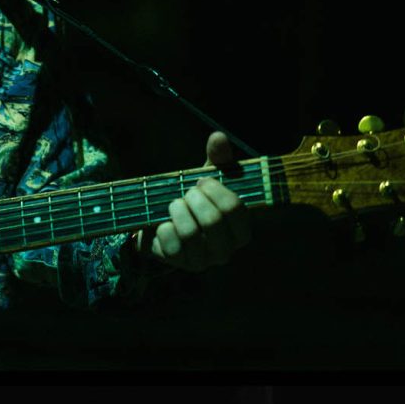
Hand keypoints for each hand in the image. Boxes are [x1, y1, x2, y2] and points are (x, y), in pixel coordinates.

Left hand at [141, 131, 250, 272]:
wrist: (164, 223)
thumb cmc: (194, 201)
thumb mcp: (208, 179)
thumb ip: (217, 159)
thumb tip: (218, 137)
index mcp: (240, 229)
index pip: (235, 209)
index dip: (215, 190)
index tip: (202, 181)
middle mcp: (226, 249)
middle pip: (213, 221)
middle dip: (194, 199)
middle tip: (186, 193)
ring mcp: (204, 261)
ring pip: (191, 234)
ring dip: (178, 211)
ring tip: (174, 204)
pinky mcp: (181, 265)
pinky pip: (172, 246)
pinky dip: (164, 228)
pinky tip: (164, 223)